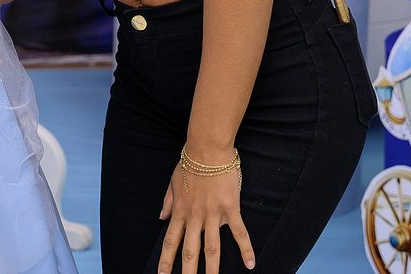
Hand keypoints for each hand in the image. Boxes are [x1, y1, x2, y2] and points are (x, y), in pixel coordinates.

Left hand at [157, 156, 254, 273]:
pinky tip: (250, 264)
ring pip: (212, 248)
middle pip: (190, 251)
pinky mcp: (230, 209)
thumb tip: (160, 217)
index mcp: (180, 211)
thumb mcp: (173, 181)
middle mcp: (194, 217)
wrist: (207, 149)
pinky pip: (239, 232)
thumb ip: (167, 201)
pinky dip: (245, 249)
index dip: (165, 261)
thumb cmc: (189, 162)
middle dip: (187, 273)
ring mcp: (212, 214)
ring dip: (212, 269)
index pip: (170, 242)